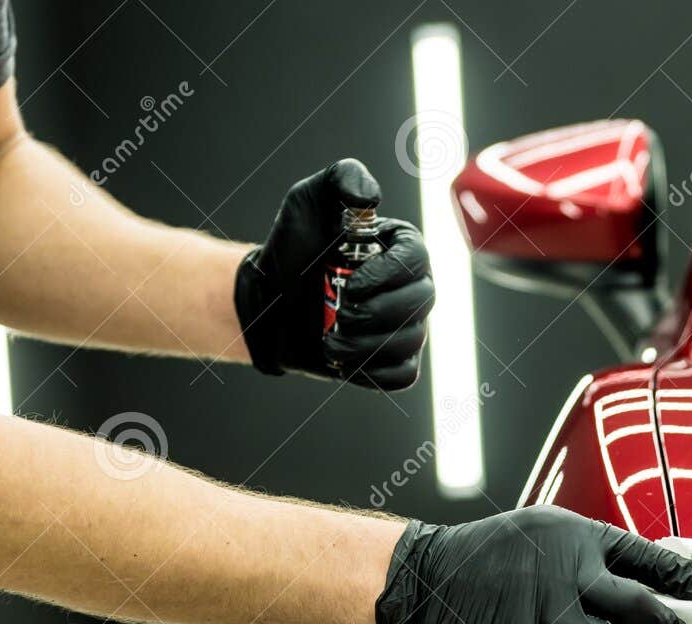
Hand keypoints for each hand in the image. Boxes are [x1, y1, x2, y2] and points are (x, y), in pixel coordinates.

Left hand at [234, 159, 434, 388]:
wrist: (270, 301)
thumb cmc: (292, 249)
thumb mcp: (307, 200)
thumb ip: (341, 178)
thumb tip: (371, 198)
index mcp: (400, 248)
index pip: (417, 260)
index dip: (388, 276)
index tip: (350, 283)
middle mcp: (411, 287)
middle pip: (421, 302)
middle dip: (375, 312)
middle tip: (339, 312)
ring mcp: (405, 327)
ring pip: (409, 342)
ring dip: (365, 344)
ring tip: (330, 338)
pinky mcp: (391, 362)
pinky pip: (401, 375)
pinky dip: (371, 371)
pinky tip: (342, 357)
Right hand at [373, 507, 691, 623]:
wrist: (425, 578)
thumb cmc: (489, 556)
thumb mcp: (544, 532)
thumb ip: (589, 555)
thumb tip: (646, 582)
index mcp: (575, 540)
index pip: (648, 558)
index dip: (687, 579)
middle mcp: (563, 576)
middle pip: (640, 609)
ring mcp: (540, 618)